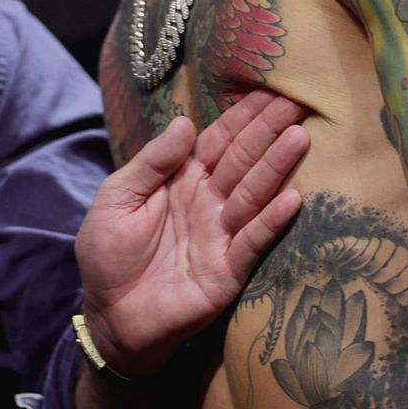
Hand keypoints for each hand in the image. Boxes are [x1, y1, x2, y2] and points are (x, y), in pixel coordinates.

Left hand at [76, 90, 308, 377]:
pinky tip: (293, 198)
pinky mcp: (229, 269)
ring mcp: (221, 235)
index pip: (216, 142)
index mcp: (179, 181)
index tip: (267, 91)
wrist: (111, 317)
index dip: (240, 119)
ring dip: (276, 166)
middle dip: (267, 132)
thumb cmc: (108, 255)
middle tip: (296, 103)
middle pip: (241, 161)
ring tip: (299, 138)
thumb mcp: (116, 199)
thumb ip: (150, 164)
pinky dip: (272, 221)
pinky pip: (253, 240)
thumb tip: (185, 123)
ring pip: (252, 193)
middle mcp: (207, 202)